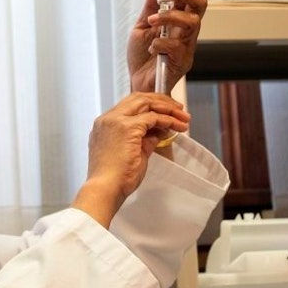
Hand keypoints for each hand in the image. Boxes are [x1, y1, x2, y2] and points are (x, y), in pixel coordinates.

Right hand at [71, 93, 190, 227]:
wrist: (106, 189)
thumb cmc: (115, 179)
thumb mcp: (132, 154)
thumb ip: (144, 140)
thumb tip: (158, 132)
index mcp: (105, 125)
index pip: (130, 105)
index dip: (150, 106)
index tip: (166, 112)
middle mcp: (108, 119)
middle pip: (138, 98)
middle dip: (161, 101)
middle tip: (178, 109)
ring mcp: (116, 121)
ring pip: (145, 102)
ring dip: (167, 108)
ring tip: (183, 117)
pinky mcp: (127, 127)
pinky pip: (152, 117)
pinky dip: (167, 120)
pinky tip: (177, 126)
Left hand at [127, 0, 207, 94]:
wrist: (138, 84)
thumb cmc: (142, 58)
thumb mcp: (141, 26)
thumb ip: (149, 8)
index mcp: (178, 21)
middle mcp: (186, 32)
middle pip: (199, 3)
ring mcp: (186, 46)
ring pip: (191, 22)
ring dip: (169, 16)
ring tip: (151, 21)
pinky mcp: (182, 62)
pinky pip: (177, 46)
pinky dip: (160, 43)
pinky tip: (151, 48)